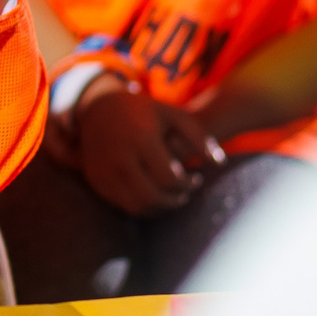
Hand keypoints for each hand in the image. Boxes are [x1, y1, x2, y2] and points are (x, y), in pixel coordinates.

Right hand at [74, 82, 210, 216]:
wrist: (98, 107)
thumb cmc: (144, 112)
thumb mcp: (173, 115)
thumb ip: (200, 137)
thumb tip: (219, 164)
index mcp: (141, 139)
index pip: (170, 178)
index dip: (188, 184)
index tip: (196, 178)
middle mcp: (119, 158)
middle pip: (152, 197)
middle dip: (175, 201)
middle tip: (186, 194)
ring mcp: (104, 171)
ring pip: (137, 206)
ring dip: (160, 208)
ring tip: (173, 196)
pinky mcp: (96, 180)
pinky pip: (122, 204)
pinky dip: (142, 205)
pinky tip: (155, 193)